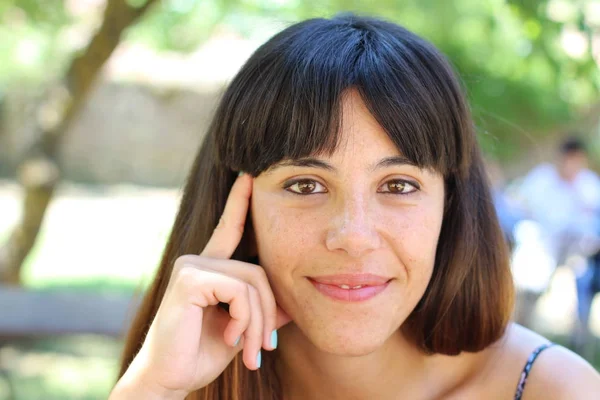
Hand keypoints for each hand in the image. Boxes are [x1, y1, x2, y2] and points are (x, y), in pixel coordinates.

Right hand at [110, 173, 291, 398]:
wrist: (170, 380)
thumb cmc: (201, 355)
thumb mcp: (241, 330)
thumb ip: (262, 311)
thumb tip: (292, 303)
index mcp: (209, 269)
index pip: (228, 229)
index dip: (239, 202)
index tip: (249, 175)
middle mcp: (197, 261)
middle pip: (258, 272)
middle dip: (268, 314)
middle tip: (264, 349)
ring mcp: (191, 267)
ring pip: (251, 282)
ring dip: (258, 323)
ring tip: (251, 352)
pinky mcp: (189, 280)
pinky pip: (238, 291)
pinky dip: (243, 319)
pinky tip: (231, 338)